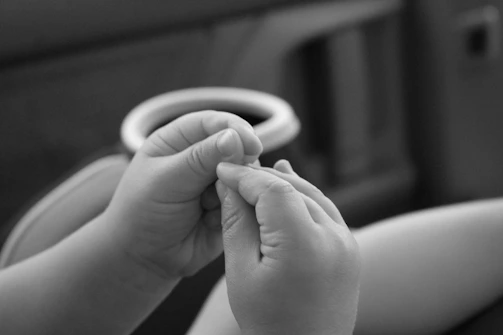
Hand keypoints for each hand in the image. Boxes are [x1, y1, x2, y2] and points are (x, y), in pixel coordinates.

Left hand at [105, 111, 262, 279]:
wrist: (143, 259)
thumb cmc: (142, 214)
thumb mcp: (165, 181)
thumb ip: (199, 159)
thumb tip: (235, 137)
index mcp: (178, 140)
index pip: (213, 122)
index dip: (234, 129)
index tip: (251, 145)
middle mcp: (200, 157)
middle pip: (236, 147)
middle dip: (239, 163)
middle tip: (234, 181)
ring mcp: (216, 182)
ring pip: (245, 174)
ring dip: (236, 188)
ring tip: (210, 207)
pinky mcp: (228, 205)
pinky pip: (246, 200)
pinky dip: (238, 208)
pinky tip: (215, 220)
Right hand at [216, 160, 360, 334]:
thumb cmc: (267, 323)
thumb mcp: (240, 273)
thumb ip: (236, 223)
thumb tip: (229, 185)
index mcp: (304, 245)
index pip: (273, 189)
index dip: (245, 175)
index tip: (223, 170)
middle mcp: (334, 238)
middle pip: (293, 188)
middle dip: (261, 177)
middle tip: (233, 174)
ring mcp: (347, 243)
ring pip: (311, 195)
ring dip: (283, 184)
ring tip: (255, 175)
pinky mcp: (350, 249)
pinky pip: (325, 211)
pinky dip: (303, 198)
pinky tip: (288, 187)